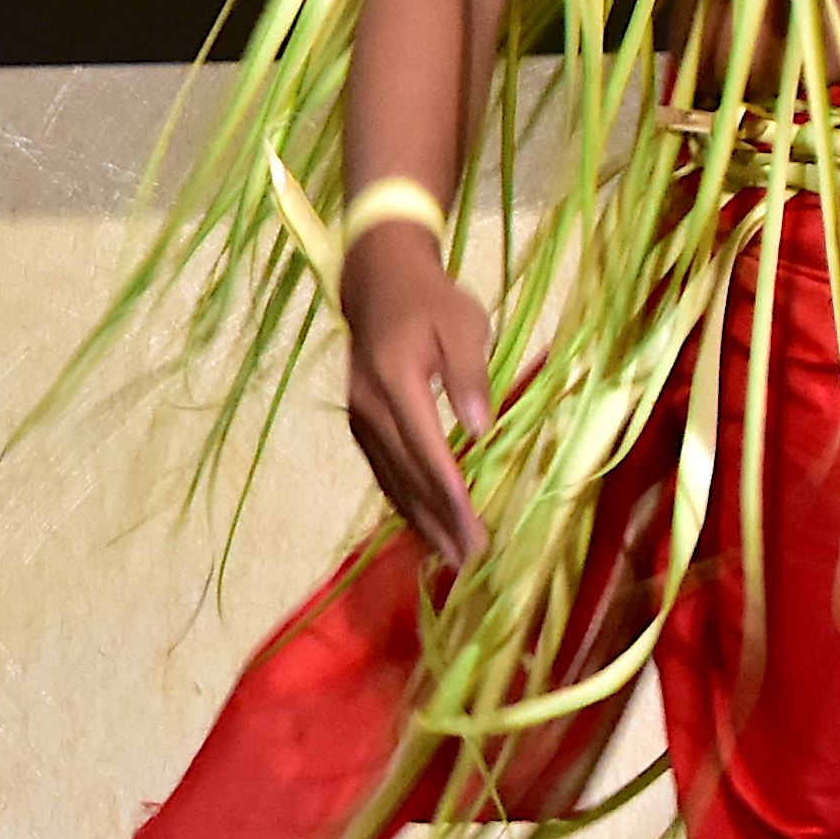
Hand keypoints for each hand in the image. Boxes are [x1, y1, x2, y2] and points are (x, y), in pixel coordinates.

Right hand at [341, 224, 494, 569]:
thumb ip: (470, 374)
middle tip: (469, 560)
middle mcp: (369, 406)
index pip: (427, 450)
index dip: (451, 496)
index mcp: (395, 380)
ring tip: (447, 556)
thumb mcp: (463, 322)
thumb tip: (480, 427)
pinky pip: (380, 469)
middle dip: (438, 520)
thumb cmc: (430, 299)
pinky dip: (401, 500)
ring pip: (389, 478)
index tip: (475, 531)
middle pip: (406, 474)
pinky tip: (421, 522)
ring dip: (418, 519)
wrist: (376, 278)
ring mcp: (359, 416)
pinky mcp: (360, 422)